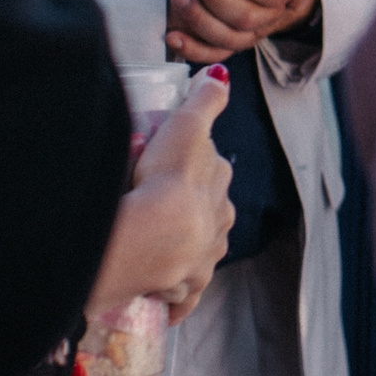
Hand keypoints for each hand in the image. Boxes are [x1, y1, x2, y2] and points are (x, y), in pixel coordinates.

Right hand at [87, 67, 233, 322]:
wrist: (155, 233)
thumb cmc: (166, 175)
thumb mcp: (184, 127)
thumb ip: (203, 101)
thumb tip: (220, 76)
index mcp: (219, 186)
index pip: (211, 177)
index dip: (193, 175)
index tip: (171, 176)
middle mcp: (219, 222)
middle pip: (207, 216)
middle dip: (191, 216)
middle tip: (158, 216)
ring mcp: (203, 257)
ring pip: (197, 254)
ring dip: (183, 255)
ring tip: (158, 255)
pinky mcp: (184, 287)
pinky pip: (182, 296)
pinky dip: (174, 298)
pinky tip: (164, 299)